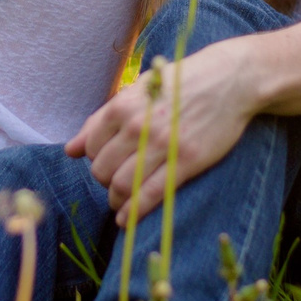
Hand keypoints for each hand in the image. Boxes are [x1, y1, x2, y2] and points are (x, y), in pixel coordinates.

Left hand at [66, 41, 259, 216]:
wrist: (230, 80)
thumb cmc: (180, 83)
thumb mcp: (138, 91)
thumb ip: (102, 119)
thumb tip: (71, 150)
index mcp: (122, 106)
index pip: (92, 147)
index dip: (96, 159)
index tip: (108, 162)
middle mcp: (137, 126)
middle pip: (103, 170)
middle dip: (105, 181)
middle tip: (116, 182)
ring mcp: (162, 145)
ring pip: (121, 186)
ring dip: (116, 200)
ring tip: (121, 201)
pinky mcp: (185, 162)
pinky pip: (151, 195)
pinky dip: (133, 213)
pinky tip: (126, 220)